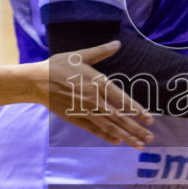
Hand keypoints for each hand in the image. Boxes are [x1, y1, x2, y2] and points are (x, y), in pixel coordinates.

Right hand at [37, 42, 153, 146]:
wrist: (37, 81)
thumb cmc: (59, 65)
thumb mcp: (81, 55)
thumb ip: (101, 51)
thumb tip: (118, 43)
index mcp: (98, 82)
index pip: (123, 100)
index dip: (138, 111)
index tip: (150, 119)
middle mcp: (94, 99)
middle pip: (119, 117)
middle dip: (136, 129)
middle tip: (151, 137)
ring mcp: (85, 110)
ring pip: (109, 126)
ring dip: (125, 136)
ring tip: (139, 145)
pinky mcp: (75, 118)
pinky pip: (94, 129)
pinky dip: (106, 136)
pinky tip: (117, 142)